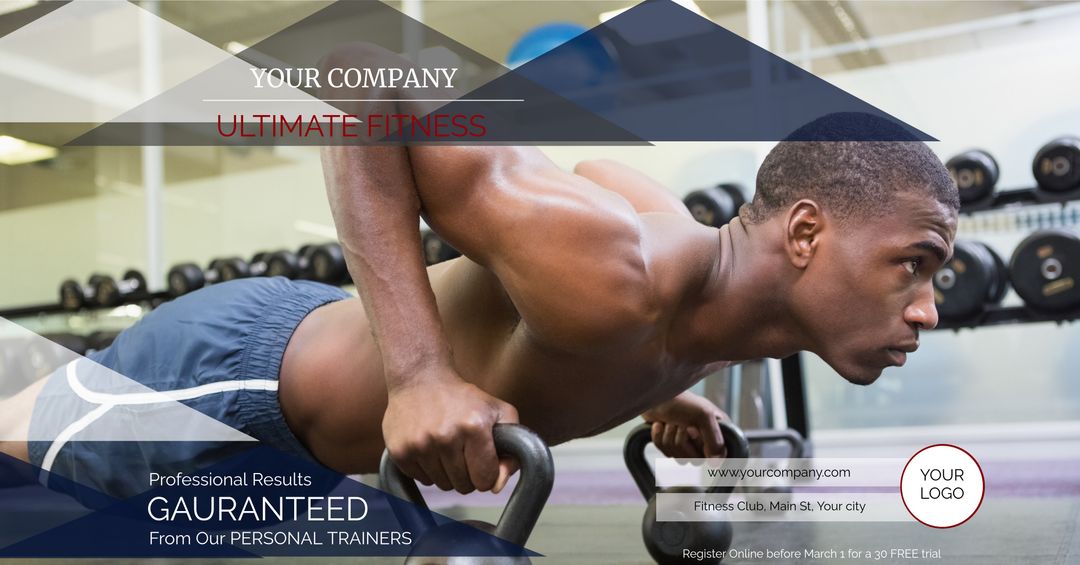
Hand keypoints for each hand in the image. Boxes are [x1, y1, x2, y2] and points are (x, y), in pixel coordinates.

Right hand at [382, 370, 518, 493]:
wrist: (420, 378)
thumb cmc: (464, 398)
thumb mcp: (499, 413)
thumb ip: (512, 451)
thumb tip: (498, 486)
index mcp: (474, 427)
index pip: (485, 479)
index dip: (486, 473)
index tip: (481, 459)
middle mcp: (445, 436)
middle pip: (463, 486)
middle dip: (467, 474)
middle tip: (463, 451)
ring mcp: (420, 445)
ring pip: (442, 485)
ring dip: (447, 472)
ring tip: (446, 447)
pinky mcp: (400, 451)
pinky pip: (422, 480)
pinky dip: (428, 469)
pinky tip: (430, 447)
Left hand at [641, 392, 728, 458]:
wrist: (653, 395)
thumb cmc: (681, 401)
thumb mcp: (703, 416)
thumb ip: (714, 440)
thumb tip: (716, 463)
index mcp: (717, 430)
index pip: (717, 455)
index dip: (701, 445)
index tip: (692, 430)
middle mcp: (704, 438)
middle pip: (695, 460)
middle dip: (682, 440)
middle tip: (681, 424)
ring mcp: (687, 441)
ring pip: (679, 458)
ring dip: (669, 438)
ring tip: (670, 422)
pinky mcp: (671, 442)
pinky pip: (666, 453)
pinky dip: (659, 438)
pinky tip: (659, 424)